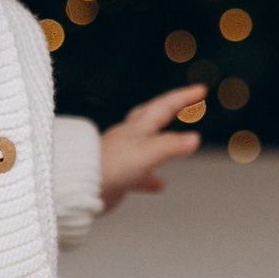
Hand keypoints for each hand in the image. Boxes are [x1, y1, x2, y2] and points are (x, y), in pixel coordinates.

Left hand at [99, 85, 205, 209]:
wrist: (78, 187)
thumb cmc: (109, 167)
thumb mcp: (146, 154)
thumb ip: (171, 146)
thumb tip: (195, 138)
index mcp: (137, 128)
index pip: (164, 106)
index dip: (183, 97)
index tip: (200, 90)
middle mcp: (129, 138)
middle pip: (153, 117)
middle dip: (171, 108)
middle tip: (187, 102)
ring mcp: (122, 156)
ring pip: (147, 144)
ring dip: (163, 142)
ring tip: (179, 146)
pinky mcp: (117, 176)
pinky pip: (138, 174)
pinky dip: (150, 177)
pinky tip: (159, 185)